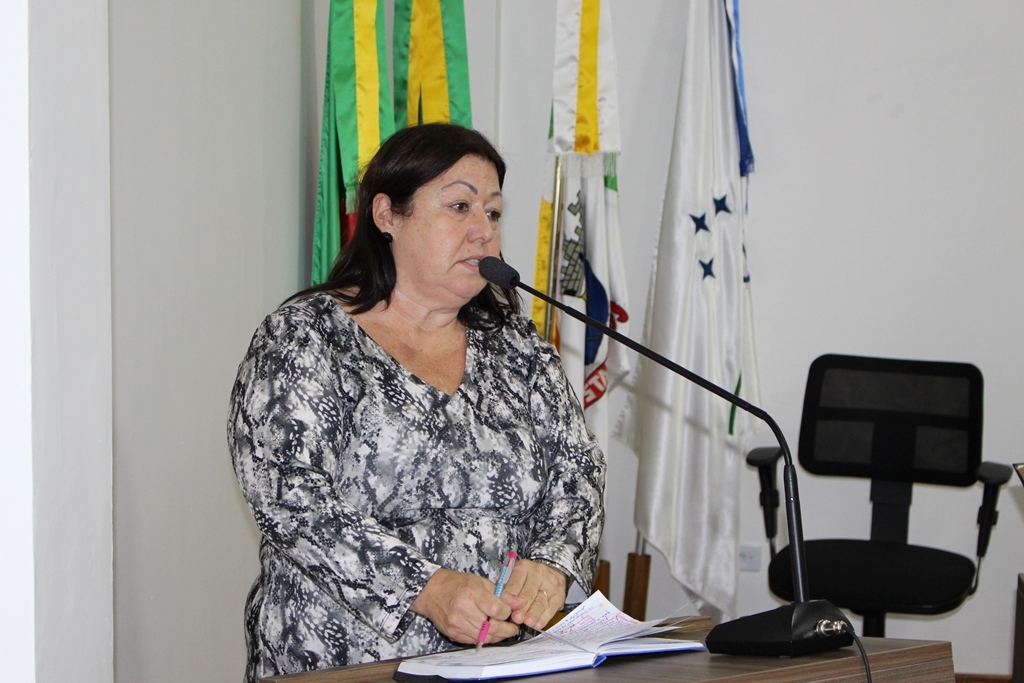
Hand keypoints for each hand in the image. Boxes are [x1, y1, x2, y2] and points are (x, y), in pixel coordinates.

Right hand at [410, 568, 524, 644]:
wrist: (432, 591)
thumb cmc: (457, 584)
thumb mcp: (480, 582)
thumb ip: (501, 593)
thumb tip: (520, 602)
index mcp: (472, 592)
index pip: (497, 610)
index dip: (508, 613)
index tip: (510, 611)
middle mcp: (463, 609)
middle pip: (492, 627)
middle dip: (507, 629)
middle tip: (513, 627)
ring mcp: (457, 623)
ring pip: (484, 637)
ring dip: (497, 636)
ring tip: (503, 630)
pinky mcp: (453, 633)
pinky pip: (474, 641)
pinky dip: (484, 638)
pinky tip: (489, 632)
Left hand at [499, 559, 566, 629]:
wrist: (551, 574)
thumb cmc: (528, 579)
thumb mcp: (516, 578)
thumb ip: (509, 590)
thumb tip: (503, 605)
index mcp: (524, 567)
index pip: (516, 582)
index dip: (510, 595)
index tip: (506, 605)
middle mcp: (538, 573)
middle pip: (529, 593)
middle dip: (522, 607)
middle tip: (516, 618)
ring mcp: (550, 584)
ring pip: (540, 601)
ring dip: (533, 614)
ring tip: (527, 622)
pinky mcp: (559, 595)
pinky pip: (551, 608)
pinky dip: (544, 617)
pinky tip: (538, 624)